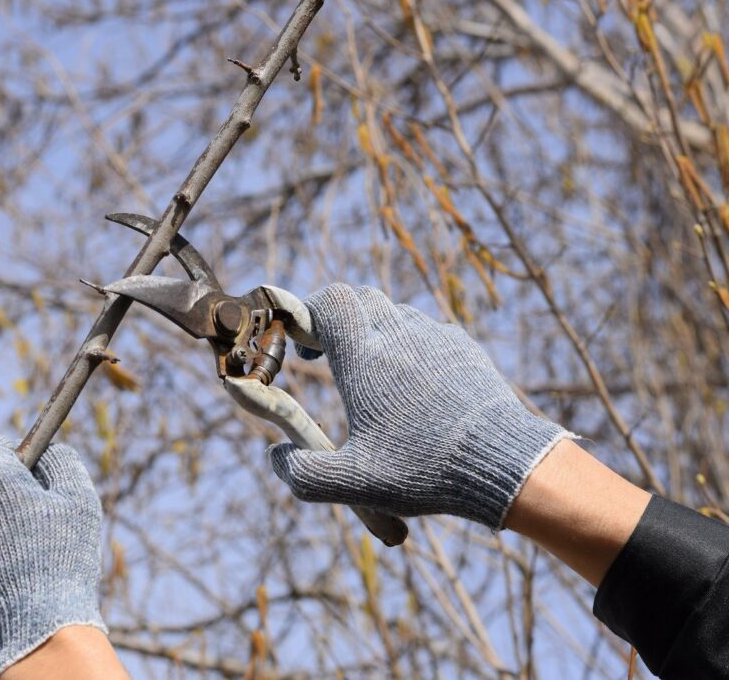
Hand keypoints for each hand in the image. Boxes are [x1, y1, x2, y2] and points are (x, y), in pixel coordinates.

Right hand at [268, 284, 571, 528]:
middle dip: (339, 319)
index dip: (309, 312)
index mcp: (366, 357)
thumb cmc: (424, 471)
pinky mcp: (465, 349)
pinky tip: (416, 390)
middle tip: (331, 356)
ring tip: (374, 379)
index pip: (330, 300)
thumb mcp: (352, 484)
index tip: (304, 347)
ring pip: (396, 313)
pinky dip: (411, 347)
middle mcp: (400, 335)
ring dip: (376, 333)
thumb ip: (300, 474)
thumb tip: (276, 456)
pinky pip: (428, 332)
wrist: (506, 464)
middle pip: (361, 297)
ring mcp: (437, 338)